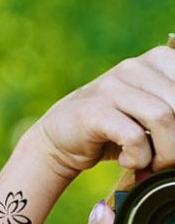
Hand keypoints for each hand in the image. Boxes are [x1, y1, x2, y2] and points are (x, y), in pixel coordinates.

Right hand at [27, 44, 174, 181]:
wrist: (59, 139)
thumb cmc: (112, 130)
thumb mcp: (150, 113)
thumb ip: (173, 111)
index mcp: (156, 61)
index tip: (174, 140)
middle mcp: (134, 67)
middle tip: (166, 160)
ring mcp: (111, 87)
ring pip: (163, 117)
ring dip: (164, 153)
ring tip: (149, 163)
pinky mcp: (94, 111)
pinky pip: (134, 136)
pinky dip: (137, 158)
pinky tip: (127, 161)